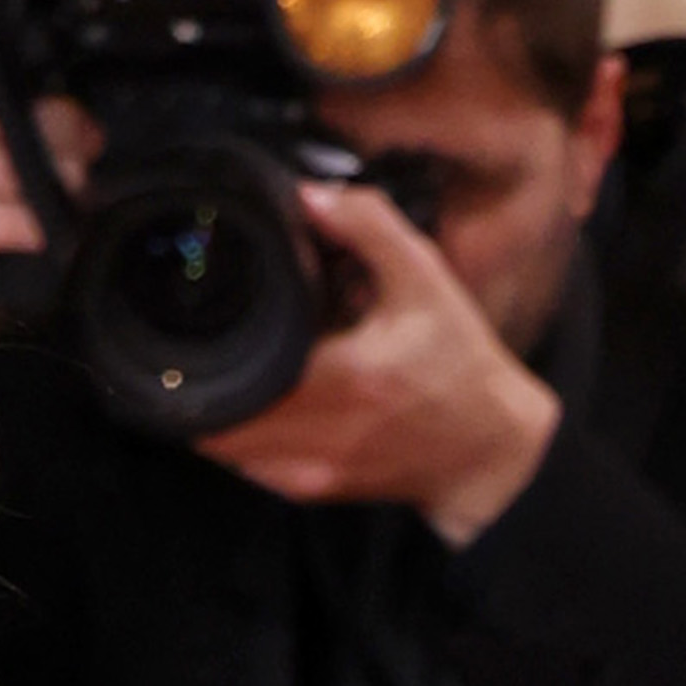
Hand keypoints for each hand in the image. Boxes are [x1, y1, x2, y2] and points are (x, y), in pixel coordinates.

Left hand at [194, 183, 560, 546]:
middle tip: (198, 339)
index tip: (199, 315)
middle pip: (213, 411)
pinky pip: (243, 465)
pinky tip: (250, 402)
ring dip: (213, 407)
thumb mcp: (426, 280)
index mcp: (345, 375)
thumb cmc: (460, 363)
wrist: (487, 449)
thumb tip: (307, 195)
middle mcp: (320, 430)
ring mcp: (308, 469)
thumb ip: (369, 227)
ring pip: (220, 444)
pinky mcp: (307, 490)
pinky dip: (235, 435)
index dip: (203, 345)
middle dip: (200, 375)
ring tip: (223, 367)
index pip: (239, 368)